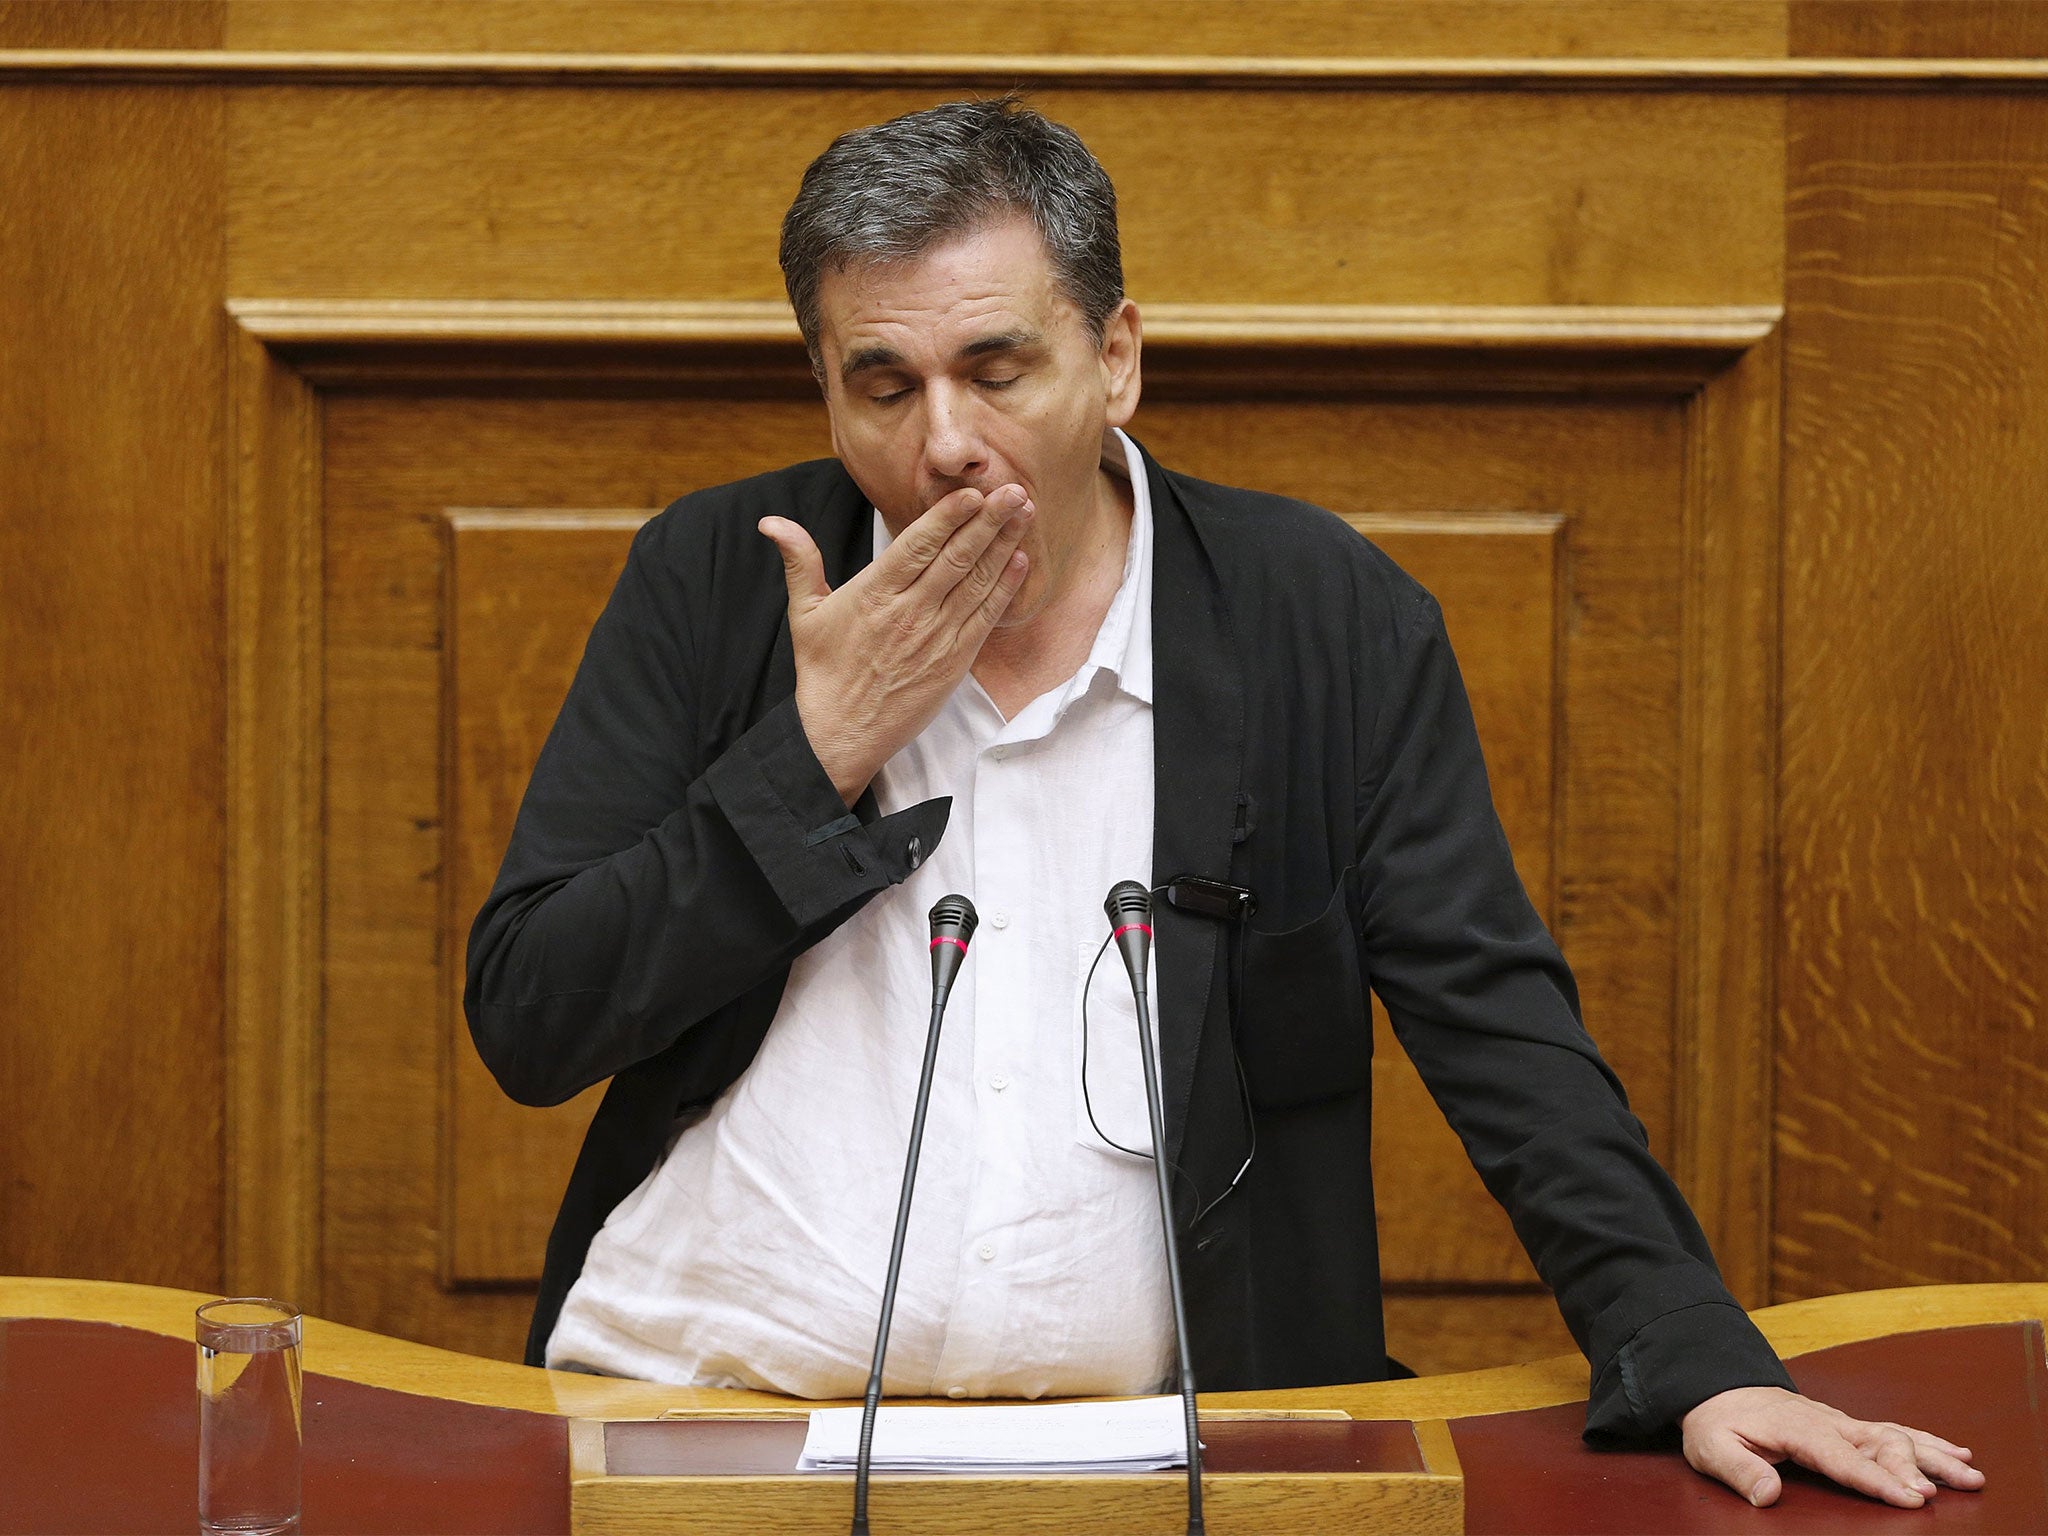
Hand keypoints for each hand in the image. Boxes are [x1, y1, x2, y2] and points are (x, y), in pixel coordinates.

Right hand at [758, 484, 1032, 804]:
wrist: (841, 733)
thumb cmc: (823, 672)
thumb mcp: (804, 613)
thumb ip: (799, 561)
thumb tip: (770, 522)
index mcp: (873, 594)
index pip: (917, 546)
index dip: (947, 517)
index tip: (972, 492)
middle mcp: (909, 612)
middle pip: (956, 557)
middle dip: (988, 521)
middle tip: (1014, 490)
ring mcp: (936, 638)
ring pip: (976, 582)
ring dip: (1003, 545)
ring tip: (1024, 513)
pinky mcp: (954, 662)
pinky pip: (985, 617)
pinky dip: (1004, 588)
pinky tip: (1020, 560)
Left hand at [1681, 1386, 1983, 1507]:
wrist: (1719, 1390)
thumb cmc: (1718, 1423)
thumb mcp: (1712, 1447)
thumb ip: (1739, 1471)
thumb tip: (1767, 1494)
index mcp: (1797, 1428)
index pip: (1842, 1457)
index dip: (1877, 1479)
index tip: (1910, 1498)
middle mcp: (1826, 1422)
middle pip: (1878, 1443)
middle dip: (1910, 1468)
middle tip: (1936, 1493)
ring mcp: (1840, 1421)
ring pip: (1895, 1435)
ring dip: (1933, 1455)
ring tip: (1970, 1475)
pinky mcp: (1848, 1426)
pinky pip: (1893, 1431)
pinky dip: (1927, 1441)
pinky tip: (1956, 1452)